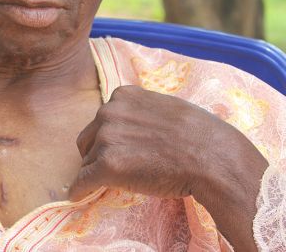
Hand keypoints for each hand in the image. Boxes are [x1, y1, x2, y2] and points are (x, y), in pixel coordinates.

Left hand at [69, 85, 265, 201]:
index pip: (102, 120)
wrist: (213, 158)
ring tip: (123, 181)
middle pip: (89, 139)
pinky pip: (81, 182)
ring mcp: (106, 139)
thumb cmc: (198, 134)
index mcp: (122, 96)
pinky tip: (79, 197)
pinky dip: (79, 191)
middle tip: (120, 168)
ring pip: (87, 161)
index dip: (110, 138)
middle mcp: (108, 112)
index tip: (121, 150)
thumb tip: (131, 125)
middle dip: (99, 153)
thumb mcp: (165, 106)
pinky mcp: (106, 166)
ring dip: (98, 172)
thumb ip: (141, 111)